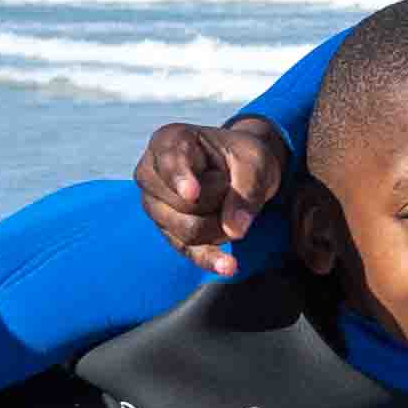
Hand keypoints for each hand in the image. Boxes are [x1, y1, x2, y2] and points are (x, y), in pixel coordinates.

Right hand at [138, 115, 291, 275]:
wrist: (241, 171)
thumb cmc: (243, 157)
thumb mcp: (256, 162)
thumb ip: (247, 190)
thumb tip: (233, 231)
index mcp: (168, 141)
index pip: (169, 161)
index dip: (180, 178)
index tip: (192, 193)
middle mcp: (151, 173)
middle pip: (183, 204)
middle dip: (218, 202)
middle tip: (231, 184)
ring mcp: (155, 206)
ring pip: (187, 231)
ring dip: (221, 226)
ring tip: (230, 204)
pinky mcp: (167, 232)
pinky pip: (187, 251)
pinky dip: (210, 259)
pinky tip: (229, 267)